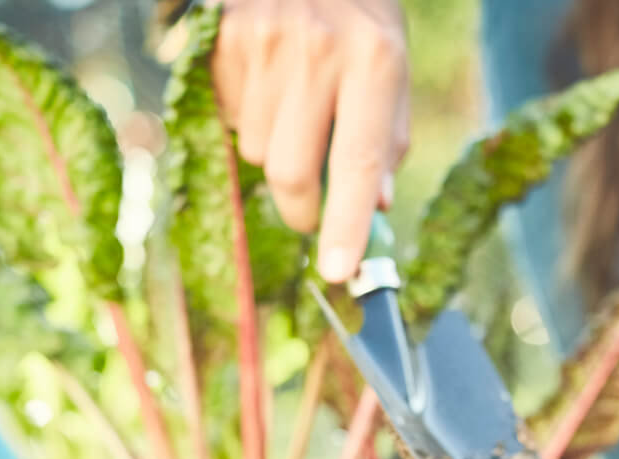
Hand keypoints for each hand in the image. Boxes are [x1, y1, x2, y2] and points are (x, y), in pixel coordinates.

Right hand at [209, 0, 409, 282]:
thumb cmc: (360, 16)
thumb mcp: (393, 65)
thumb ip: (388, 138)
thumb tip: (374, 207)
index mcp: (374, 60)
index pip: (359, 162)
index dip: (346, 225)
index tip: (339, 272)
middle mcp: (318, 51)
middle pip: (292, 172)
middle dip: (301, 209)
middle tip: (309, 213)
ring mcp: (263, 43)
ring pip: (257, 150)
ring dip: (275, 152)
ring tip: (295, 109)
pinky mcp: (224, 41)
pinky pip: (231, 118)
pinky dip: (250, 119)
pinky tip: (269, 85)